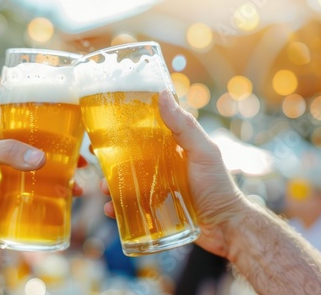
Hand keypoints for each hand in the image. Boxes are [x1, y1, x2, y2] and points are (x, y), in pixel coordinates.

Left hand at [0, 125, 84, 236]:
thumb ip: (8, 153)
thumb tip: (42, 159)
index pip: (30, 132)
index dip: (53, 136)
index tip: (74, 141)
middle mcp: (2, 158)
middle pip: (39, 156)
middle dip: (62, 161)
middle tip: (83, 166)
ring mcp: (2, 181)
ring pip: (37, 180)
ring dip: (58, 183)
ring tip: (77, 190)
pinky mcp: (1, 203)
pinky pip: (27, 201)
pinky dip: (44, 203)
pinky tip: (59, 206)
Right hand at [100, 90, 244, 257]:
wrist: (225, 228)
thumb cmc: (218, 186)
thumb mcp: (203, 152)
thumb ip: (184, 126)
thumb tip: (162, 93)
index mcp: (171, 148)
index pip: (143, 132)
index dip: (123, 128)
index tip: (104, 125)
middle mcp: (161, 165)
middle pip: (129, 157)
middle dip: (110, 157)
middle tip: (95, 157)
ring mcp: (156, 188)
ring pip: (125, 182)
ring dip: (110, 183)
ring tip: (103, 188)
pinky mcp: (153, 210)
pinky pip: (129, 207)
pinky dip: (117, 207)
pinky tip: (110, 209)